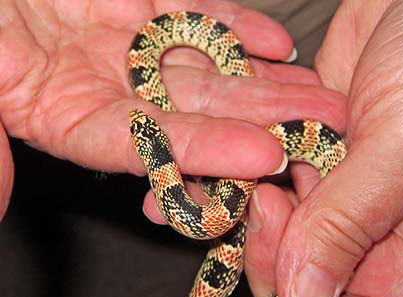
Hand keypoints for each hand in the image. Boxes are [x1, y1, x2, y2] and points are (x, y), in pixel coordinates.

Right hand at [0, 0, 345, 220]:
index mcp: (66, 115)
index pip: (145, 144)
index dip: (203, 152)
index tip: (262, 156)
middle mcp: (109, 89)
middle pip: (193, 114)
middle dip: (258, 123)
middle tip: (318, 130)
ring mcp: (130, 47)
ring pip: (206, 69)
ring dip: (263, 82)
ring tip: (316, 94)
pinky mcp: (142, 4)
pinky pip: (195, 20)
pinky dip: (234, 29)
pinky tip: (276, 42)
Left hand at [204, 0, 402, 296]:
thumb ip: (354, 224)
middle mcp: (373, 233)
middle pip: (302, 289)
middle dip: (266, 263)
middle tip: (264, 208)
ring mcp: (335, 193)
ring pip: (274, 238)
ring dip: (241, 221)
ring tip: (228, 189)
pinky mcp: (306, 154)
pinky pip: (261, 184)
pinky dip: (231, 183)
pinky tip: (199, 177)